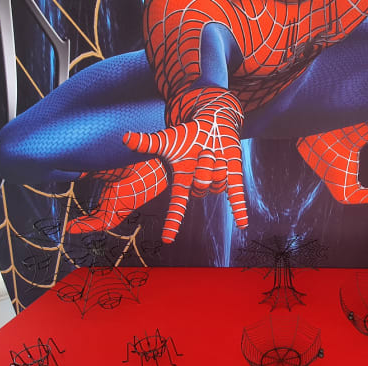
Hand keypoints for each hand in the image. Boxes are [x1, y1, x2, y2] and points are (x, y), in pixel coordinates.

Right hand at [123, 87, 246, 242]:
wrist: (212, 124)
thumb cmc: (187, 135)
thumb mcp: (166, 140)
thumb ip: (147, 143)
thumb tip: (124, 138)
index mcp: (183, 181)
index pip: (177, 205)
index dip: (172, 222)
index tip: (167, 239)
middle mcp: (199, 185)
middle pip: (202, 187)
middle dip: (204, 166)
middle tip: (205, 151)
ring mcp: (217, 181)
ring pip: (218, 183)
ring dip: (217, 164)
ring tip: (215, 152)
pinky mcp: (233, 175)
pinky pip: (235, 195)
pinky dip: (239, 210)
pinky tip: (242, 224)